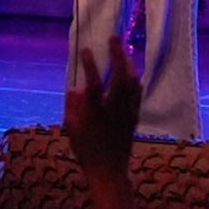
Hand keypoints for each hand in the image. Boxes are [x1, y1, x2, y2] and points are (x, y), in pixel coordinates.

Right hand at [64, 40, 140, 180]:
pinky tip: (131, 71)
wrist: (109, 171)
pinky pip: (137, 92)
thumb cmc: (86, 150)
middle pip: (121, 77)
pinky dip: (134, 78)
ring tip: (122, 50)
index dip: (90, 65)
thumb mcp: (71, 128)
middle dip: (118, 54)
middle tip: (114, 37)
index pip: (94, 84)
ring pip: (133, 83)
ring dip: (128, 63)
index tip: (86, 50)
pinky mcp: (134, 117)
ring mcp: (127, 112)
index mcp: (95, 113)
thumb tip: (77, 88)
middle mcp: (114, 109)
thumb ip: (73, 106)